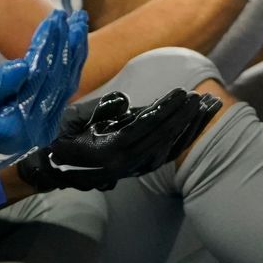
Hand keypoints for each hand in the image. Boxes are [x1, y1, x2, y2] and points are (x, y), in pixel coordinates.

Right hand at [0, 9, 87, 228]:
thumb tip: (24, 64)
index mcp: (15, 124)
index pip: (40, 75)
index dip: (48, 44)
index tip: (55, 18)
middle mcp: (34, 131)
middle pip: (60, 80)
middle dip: (69, 45)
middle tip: (78, 16)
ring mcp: (37, 134)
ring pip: (64, 88)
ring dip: (73, 57)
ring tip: (80, 28)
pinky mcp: (35, 133)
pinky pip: (58, 98)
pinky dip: (67, 73)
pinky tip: (71, 56)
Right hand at [14, 88, 220, 192]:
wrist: (54, 168)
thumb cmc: (63, 138)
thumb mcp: (75, 118)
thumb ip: (101, 107)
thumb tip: (124, 101)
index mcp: (110, 149)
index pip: (145, 126)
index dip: (166, 110)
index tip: (183, 93)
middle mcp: (124, 162)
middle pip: (162, 137)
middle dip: (184, 116)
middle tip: (202, 97)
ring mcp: (132, 168)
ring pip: (168, 147)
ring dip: (189, 128)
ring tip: (208, 109)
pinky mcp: (136, 169)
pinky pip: (164, 155)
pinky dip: (182, 140)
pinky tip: (196, 126)